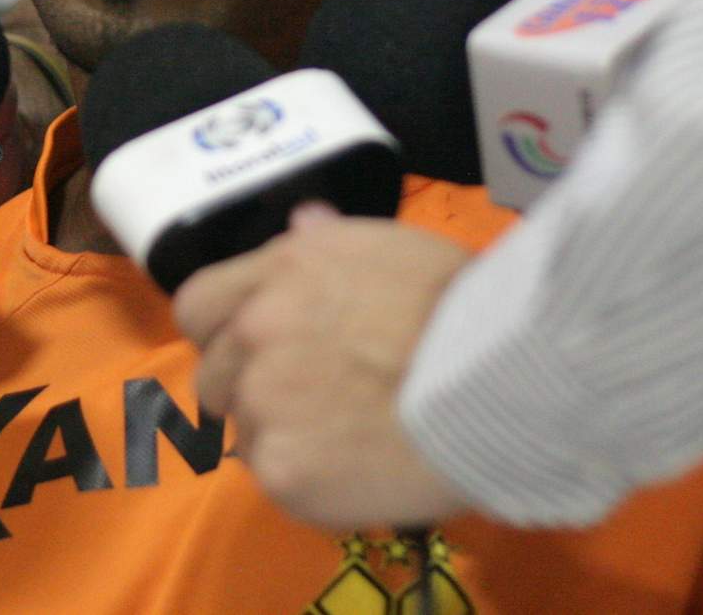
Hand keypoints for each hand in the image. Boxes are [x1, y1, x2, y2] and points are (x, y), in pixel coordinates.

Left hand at [174, 203, 474, 529]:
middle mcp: (256, 330)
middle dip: (252, 389)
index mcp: (280, 271)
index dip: (223, 332)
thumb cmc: (463, 307)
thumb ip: (329, 241)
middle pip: (215, 374)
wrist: (503, 381)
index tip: (255, 350)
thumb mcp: (392, 247)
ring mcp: (264, 401)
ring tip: (349, 436)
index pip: (199, 305)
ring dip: (284, 435)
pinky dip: (309, 481)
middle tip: (315, 402)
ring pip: (246, 430)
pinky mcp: (282, 468)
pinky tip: (359, 469)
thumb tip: (301, 221)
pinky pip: (277, 478)